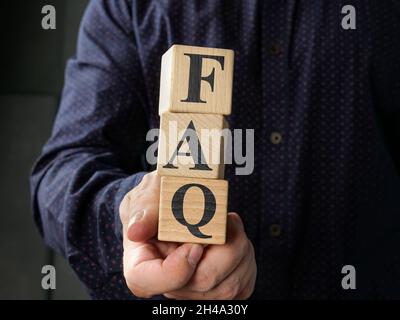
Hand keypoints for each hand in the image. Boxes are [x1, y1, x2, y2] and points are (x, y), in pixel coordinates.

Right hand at [120, 171, 256, 298]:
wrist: (173, 207)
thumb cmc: (157, 204)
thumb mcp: (146, 196)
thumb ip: (143, 210)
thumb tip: (137, 231)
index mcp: (140, 266)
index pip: (149, 283)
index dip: (178, 267)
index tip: (195, 243)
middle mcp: (167, 286)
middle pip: (203, 282)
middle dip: (224, 248)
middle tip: (226, 220)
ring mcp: (194, 292)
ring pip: (228, 286)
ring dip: (239, 250)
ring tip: (230, 225)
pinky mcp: (218, 291)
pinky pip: (242, 287)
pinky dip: (246, 259)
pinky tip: (236, 240)